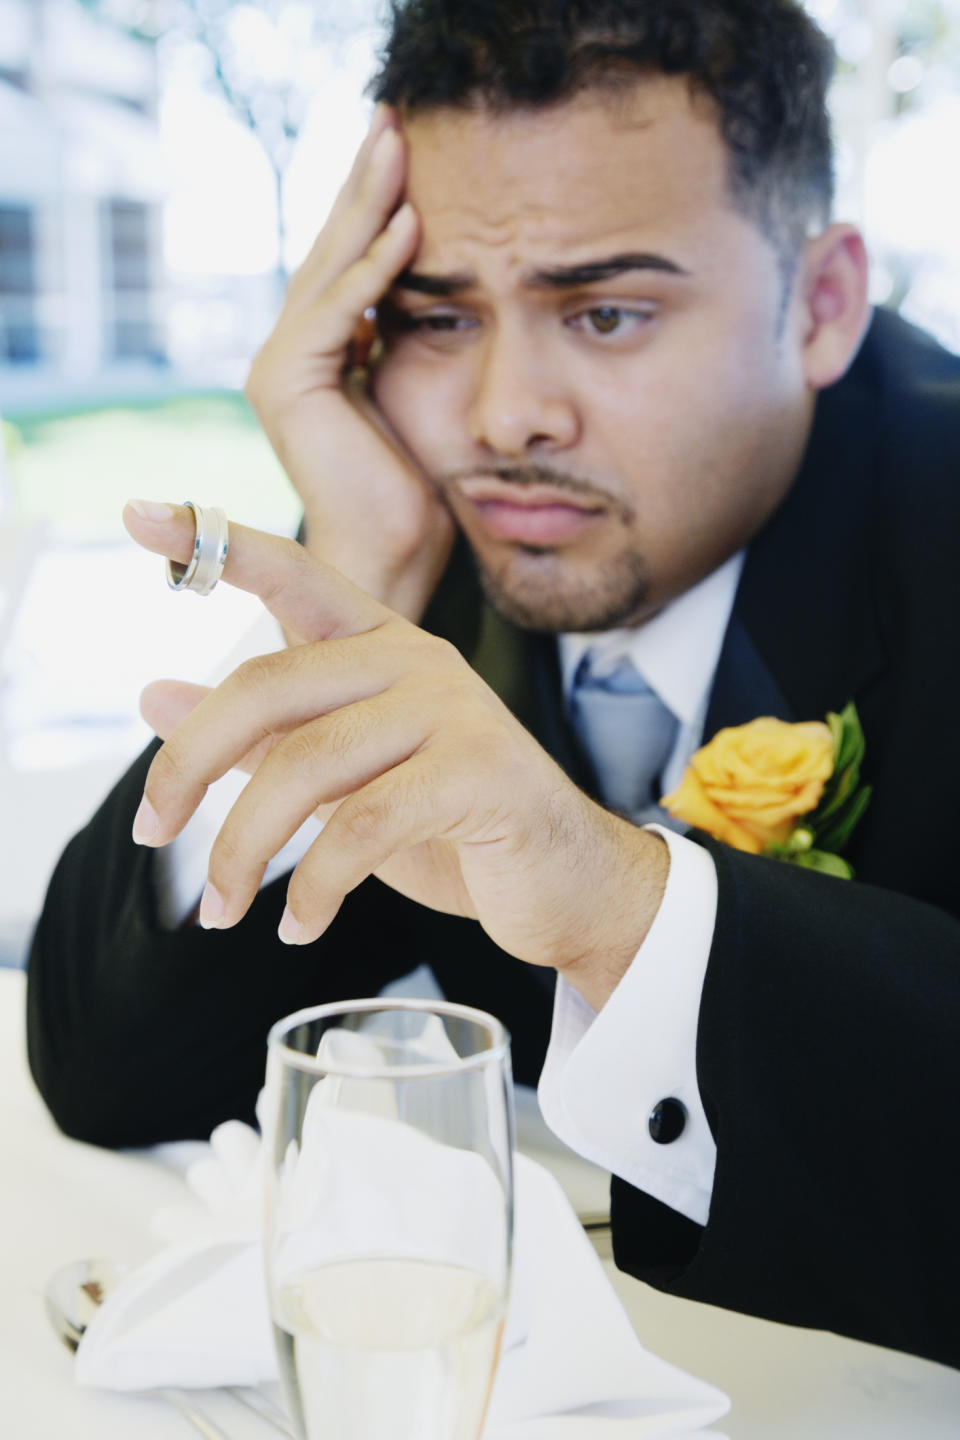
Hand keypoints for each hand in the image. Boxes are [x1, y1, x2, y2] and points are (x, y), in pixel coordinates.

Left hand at [126, 503, 668, 1010]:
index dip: (213, 539)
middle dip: (190, 764)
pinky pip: (364, 826)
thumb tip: (152, 693)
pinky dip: (315, 889)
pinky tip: (299, 926)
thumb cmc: (452, 828)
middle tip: (150, 833)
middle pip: (268, 684)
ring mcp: (453, 709)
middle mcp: (416, 659)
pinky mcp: (481, 769)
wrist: (566, 889)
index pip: (292, 573)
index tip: (136, 512)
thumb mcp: (342, 782)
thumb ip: (260, 737)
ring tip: (222, 912)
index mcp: (379, 645)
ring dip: (244, 850)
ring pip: (306, 764)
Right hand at [245, 103, 455, 620]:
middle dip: (364, 183)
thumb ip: (400, 339)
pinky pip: (339, 312)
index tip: (406, 150)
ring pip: (329, 268)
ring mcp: (282, 367)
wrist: (391, 555)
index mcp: (317, 355)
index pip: (347, 264)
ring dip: (367, 204)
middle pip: (331, 252)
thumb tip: (426, 287)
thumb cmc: (416, 492)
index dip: (375, 205)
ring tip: (396, 145)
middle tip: (390, 118)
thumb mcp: (413, 392)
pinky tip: (410, 224)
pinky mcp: (290, 383)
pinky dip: (375, 269)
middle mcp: (289, 354)